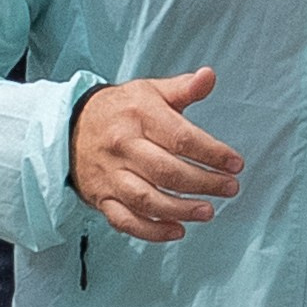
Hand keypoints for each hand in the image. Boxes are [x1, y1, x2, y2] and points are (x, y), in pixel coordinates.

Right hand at [69, 67, 242, 243]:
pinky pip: (125, 220)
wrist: (71, 126)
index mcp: (139, 116)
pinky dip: (151, 230)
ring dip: (180, 209)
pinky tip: (177, 230)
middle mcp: (122, 146)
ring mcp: (110, 175)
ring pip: (147, 200)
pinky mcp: (101, 197)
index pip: (181, 138)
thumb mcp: (150, 91)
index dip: (212, 153)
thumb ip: (183, 88)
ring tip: (208, 211)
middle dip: (203, 183)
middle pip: (166, 172)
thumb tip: (209, 76)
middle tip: (230, 189)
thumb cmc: (122, 110)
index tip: (235, 164)